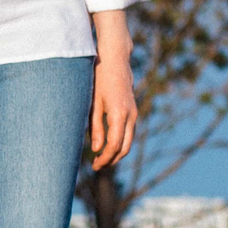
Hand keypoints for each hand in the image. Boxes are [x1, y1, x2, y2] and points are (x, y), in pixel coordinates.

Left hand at [89, 51, 137, 169]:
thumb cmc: (99, 79)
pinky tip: (107, 146)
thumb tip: (97, 149)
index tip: (94, 165)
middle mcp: (130, 116)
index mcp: (119, 114)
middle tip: (97, 166)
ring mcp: (134, 114)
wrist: (114, 61)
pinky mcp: (133, 111)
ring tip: (101, 160)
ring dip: (117, 153)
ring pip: (129, 141)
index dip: (104, 158)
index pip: (114, 145)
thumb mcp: (93, 103)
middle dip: (111, 160)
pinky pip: (129, 133)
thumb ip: (95, 127)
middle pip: (125, 147)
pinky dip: (120, 143)